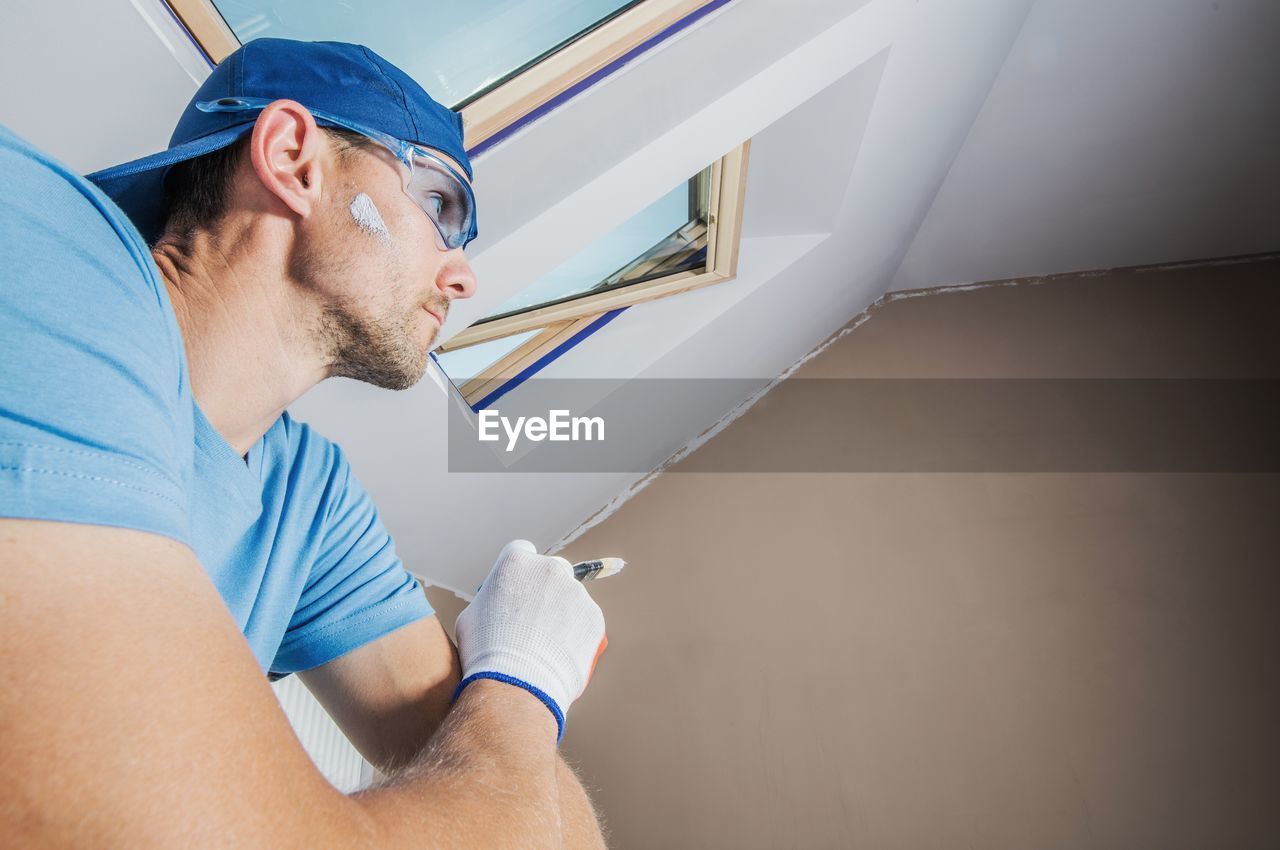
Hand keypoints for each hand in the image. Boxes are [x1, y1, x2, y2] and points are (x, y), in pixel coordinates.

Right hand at [454, 540, 606, 740]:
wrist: (516, 683)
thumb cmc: (485, 651)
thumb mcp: (471, 616)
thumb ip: (489, 599)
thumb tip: (497, 603)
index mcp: (516, 561)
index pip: (521, 553)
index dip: (519, 572)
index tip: (517, 589)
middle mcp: (550, 569)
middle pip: (551, 570)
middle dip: (545, 589)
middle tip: (535, 619)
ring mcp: (576, 592)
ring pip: (571, 598)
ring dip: (563, 613)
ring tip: (546, 647)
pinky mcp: (595, 617)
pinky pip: (586, 621)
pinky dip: (577, 634)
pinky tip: (562, 655)